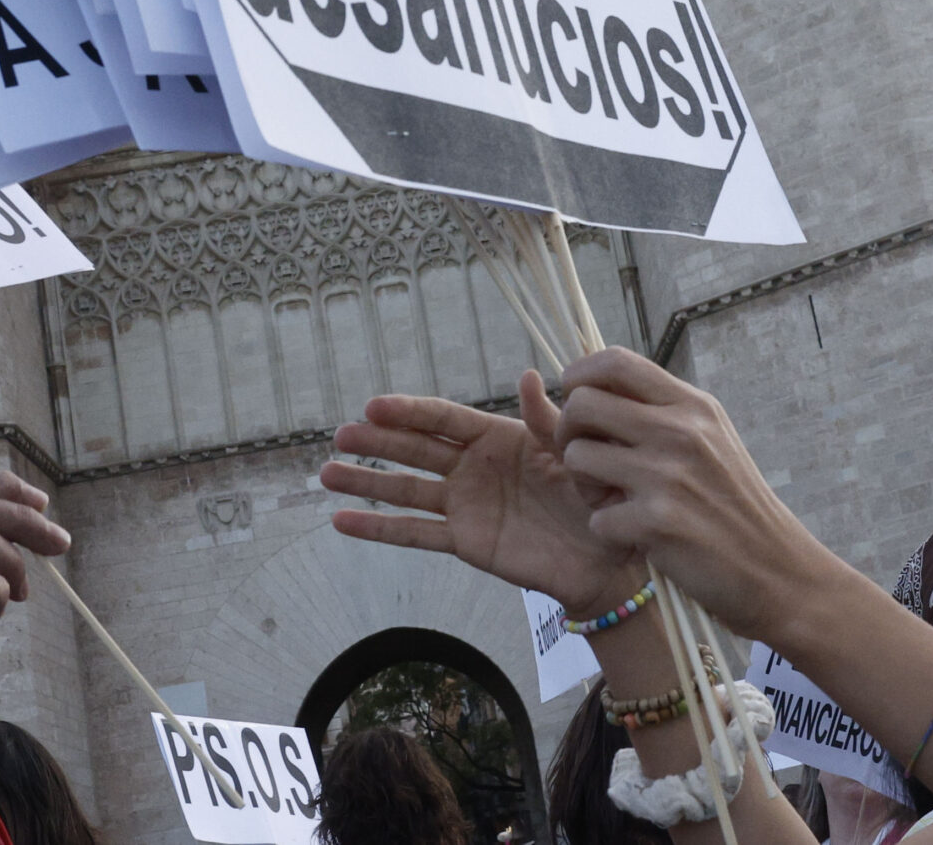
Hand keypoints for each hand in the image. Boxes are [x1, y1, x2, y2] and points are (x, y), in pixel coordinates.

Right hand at [322, 372, 642, 615]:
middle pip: (415, 450)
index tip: (373, 405)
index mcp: (498, 438)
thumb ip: (545, 420)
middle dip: (377, 441)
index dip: (409, 412)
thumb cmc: (596, 496)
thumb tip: (526, 375)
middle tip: (340, 434)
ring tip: (326, 474)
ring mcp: (465, 505)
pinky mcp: (464, 541)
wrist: (606, 557)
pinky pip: (414, 534)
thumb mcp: (573, 452)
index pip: (444, 419)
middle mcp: (473, 468)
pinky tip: (342, 521)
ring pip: (405, 490)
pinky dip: (377, 529)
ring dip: (366, 482)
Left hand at [554, 347, 820, 642]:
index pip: (615, 361)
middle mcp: (680, 431)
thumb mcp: (711, 440)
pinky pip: (596, 518)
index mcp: (692, 406)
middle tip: (590, 463)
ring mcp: (668, 476)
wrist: (777, 570)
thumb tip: (597, 386)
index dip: (580, 375)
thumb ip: (663, 412)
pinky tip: (639, 538)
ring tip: (615, 502)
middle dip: (570, 433)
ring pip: (577, 458)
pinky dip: (610, 532)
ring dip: (585, 487)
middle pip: (581, 403)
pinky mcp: (658, 523)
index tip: (577, 398)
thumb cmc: (733, 505)